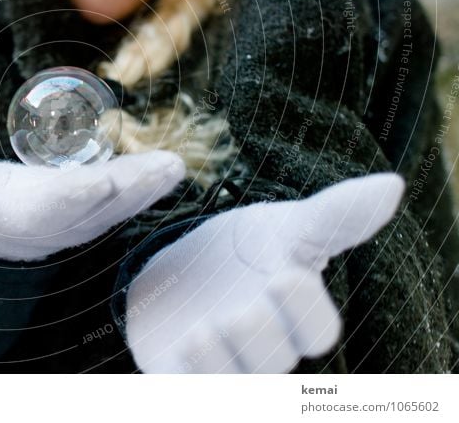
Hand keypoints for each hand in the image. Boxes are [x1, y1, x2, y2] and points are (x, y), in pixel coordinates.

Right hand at [0, 145, 185, 260]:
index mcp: (18, 218)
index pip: (49, 209)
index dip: (74, 196)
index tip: (104, 179)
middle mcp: (53, 224)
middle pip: (97, 208)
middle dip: (131, 191)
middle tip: (166, 169)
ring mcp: (75, 220)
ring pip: (116, 206)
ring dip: (147, 188)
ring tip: (175, 167)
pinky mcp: (89, 210)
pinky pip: (121, 199)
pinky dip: (144, 185)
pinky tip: (168, 169)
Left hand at [124, 172, 405, 372]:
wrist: (179, 273)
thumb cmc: (245, 253)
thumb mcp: (281, 228)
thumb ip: (334, 215)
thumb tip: (392, 183)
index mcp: (295, 317)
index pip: (316, 330)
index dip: (304, 310)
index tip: (282, 276)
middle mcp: (264, 350)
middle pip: (275, 360)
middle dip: (260, 338)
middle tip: (239, 312)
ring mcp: (223, 367)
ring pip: (233, 383)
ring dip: (220, 363)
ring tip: (204, 330)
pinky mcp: (181, 375)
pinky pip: (189, 388)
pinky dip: (187, 372)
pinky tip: (180, 344)